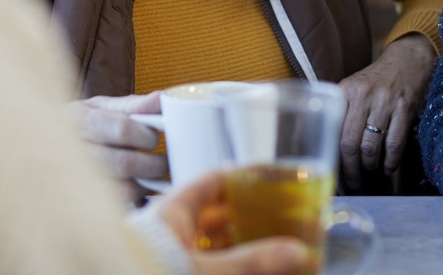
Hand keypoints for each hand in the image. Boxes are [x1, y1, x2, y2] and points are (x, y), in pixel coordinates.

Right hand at [65, 92, 167, 198]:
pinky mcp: (77, 203)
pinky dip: (132, 200)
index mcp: (78, 118)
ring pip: (121, 189)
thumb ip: (134, 105)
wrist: (44, 149)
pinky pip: (114, 207)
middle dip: (152, 165)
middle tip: (164, 163)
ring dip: (144, 184)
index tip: (156, 139)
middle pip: (124, 163)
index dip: (147, 136)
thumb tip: (165, 99)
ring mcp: (71, 180)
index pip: (123, 129)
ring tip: (152, 178)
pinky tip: (137, 191)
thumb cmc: (83, 126)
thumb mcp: (101, 108)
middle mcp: (70, 149)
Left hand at [149, 171, 310, 274]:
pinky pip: (208, 265)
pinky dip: (231, 267)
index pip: (214, 181)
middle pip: (217, 214)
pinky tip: (252, 271)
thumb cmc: (147, 274)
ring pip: (213, 244)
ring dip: (242, 246)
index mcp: (172, 212)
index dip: (245, 177)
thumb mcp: (204, 271)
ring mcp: (171, 256)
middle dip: (249, 217)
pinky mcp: (171, 271)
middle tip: (282, 219)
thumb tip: (295, 251)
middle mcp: (170, 231)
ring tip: (275, 250)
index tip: (273, 180)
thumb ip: (250, 262)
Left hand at [337, 32, 435, 189]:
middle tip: (353, 182)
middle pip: (350, 143)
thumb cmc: (376, 81)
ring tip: (369, 174)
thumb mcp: (353, 88)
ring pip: (371, 146)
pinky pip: (395, 144)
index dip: (333, 157)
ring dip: (370, 167)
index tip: (333, 173)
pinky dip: (390, 162)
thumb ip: (341, 113)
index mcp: (345, 91)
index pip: (333, 131)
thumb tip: (328, 148)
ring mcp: (385, 101)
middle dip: (351, 169)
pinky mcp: (405, 107)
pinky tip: (387, 167)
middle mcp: (363, 95)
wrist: (407, 59)